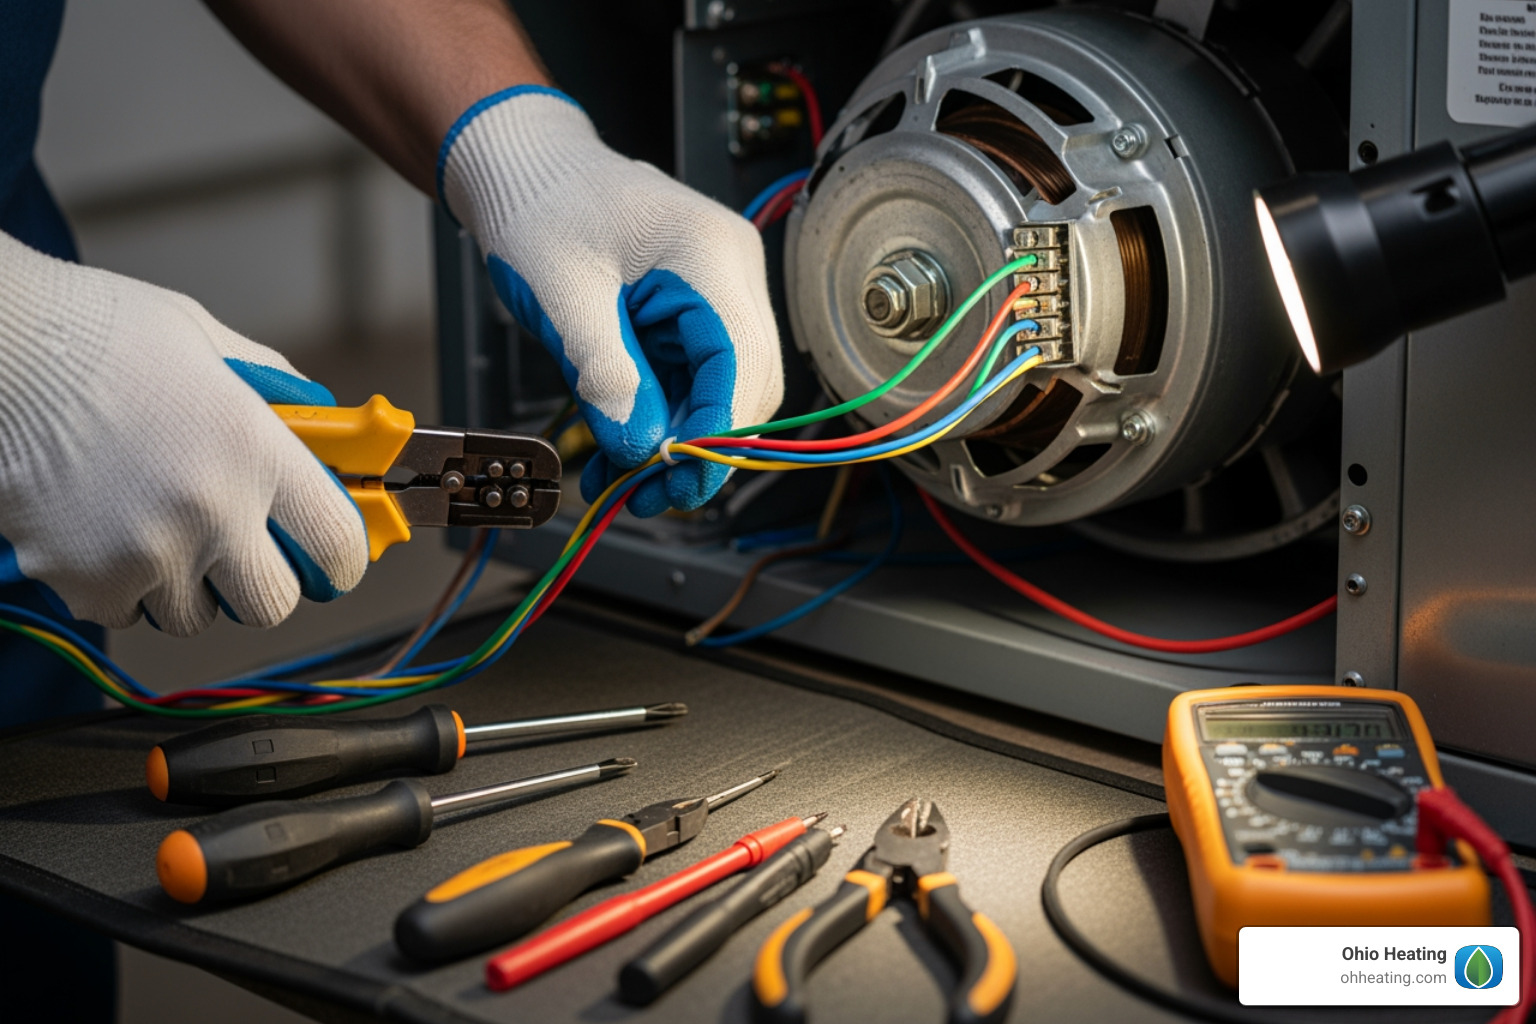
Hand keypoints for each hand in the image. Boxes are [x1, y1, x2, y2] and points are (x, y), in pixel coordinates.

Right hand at [0, 232, 367, 635]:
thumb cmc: (101, 332)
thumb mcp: (214, 345)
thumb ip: (279, 397)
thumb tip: (324, 432)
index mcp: (255, 451)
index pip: (338, 545)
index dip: (342, 556)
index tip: (332, 556)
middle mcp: (208, 511)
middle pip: (273, 603)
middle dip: (265, 581)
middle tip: (247, 550)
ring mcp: (144, 553)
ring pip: (198, 616)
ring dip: (192, 586)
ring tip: (163, 525)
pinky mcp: (83, 580)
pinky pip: (129, 613)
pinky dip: (126, 587)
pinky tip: (111, 530)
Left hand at [439, 86, 783, 516]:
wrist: (527, 168)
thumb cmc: (540, 206)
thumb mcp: (562, 297)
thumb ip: (606, 374)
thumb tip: (641, 450)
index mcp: (710, 254)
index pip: (740, 363)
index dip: (715, 434)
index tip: (674, 483)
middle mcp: (732, 273)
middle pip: (745, 385)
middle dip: (698, 447)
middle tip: (642, 493)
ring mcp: (721, 292)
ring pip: (723, 391)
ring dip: (677, 441)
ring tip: (620, 480)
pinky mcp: (697, 312)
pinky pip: (694, 380)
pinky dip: (662, 419)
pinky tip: (622, 447)